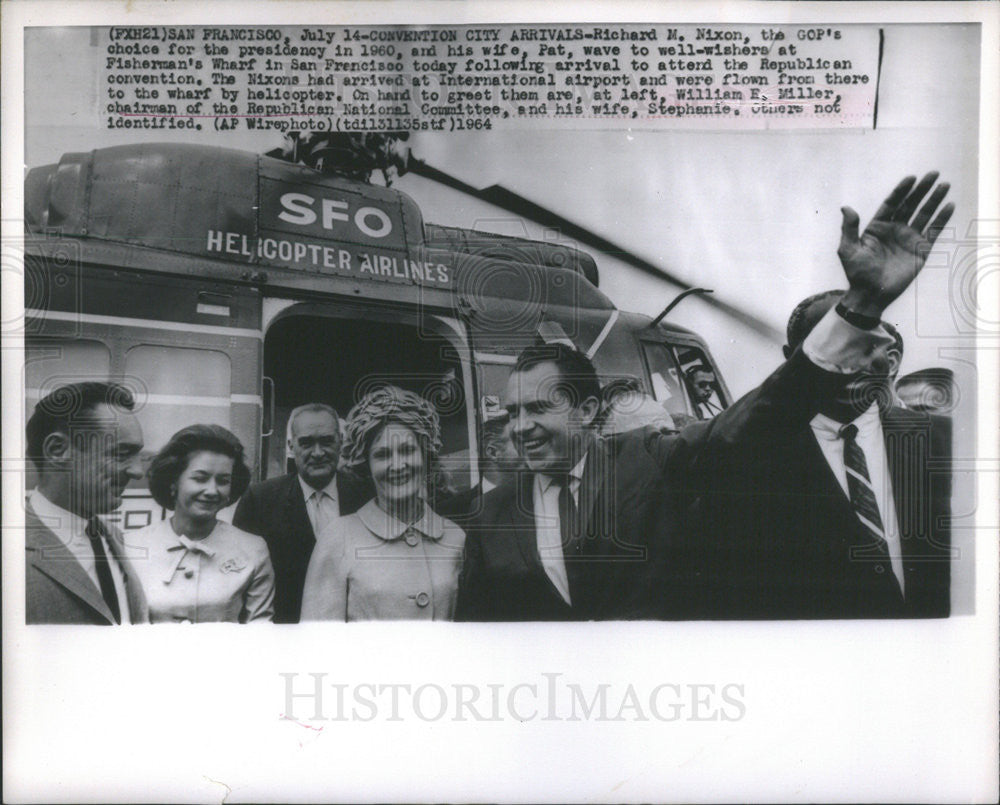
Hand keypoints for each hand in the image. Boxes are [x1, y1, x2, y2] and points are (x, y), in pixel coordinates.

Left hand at [838, 172, 953, 318]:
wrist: (871, 294)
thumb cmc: (856, 273)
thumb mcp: (848, 250)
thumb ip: (849, 228)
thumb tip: (846, 207)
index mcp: (877, 227)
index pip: (891, 203)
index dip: (901, 190)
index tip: (911, 178)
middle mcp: (894, 229)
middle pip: (910, 204)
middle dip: (921, 190)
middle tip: (933, 174)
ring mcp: (908, 238)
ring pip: (924, 214)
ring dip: (934, 200)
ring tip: (944, 185)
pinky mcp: (920, 250)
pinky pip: (933, 231)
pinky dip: (941, 219)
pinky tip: (949, 205)